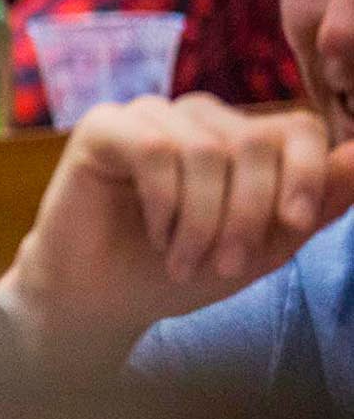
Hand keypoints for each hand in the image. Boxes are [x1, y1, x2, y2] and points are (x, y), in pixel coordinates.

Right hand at [0, 96, 353, 375]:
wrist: (101, 302)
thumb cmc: (179, 273)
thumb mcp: (264, 248)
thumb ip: (315, 203)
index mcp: (240, 138)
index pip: (297, 128)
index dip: (307, 173)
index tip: (295, 225)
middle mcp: (198, 118)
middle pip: (255, 141)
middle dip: (249, 213)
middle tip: (228, 266)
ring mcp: (149, 116)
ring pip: (207, 150)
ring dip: (203, 220)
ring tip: (184, 261)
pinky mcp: (103, 127)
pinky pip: (155, 150)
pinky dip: (164, 203)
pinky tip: (155, 232)